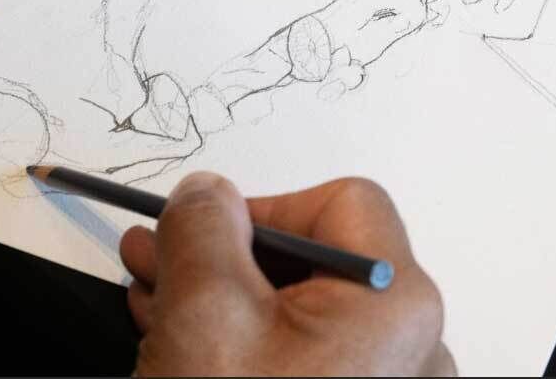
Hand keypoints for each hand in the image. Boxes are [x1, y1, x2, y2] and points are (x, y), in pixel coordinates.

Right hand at [123, 172, 451, 376]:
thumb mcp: (205, 314)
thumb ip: (204, 231)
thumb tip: (207, 192)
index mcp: (396, 304)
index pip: (342, 206)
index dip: (263, 205)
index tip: (201, 226)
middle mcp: (406, 350)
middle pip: (314, 264)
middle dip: (225, 253)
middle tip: (156, 251)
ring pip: (296, 318)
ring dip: (219, 298)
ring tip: (149, 295)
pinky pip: (295, 366)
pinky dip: (237, 348)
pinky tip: (175, 345)